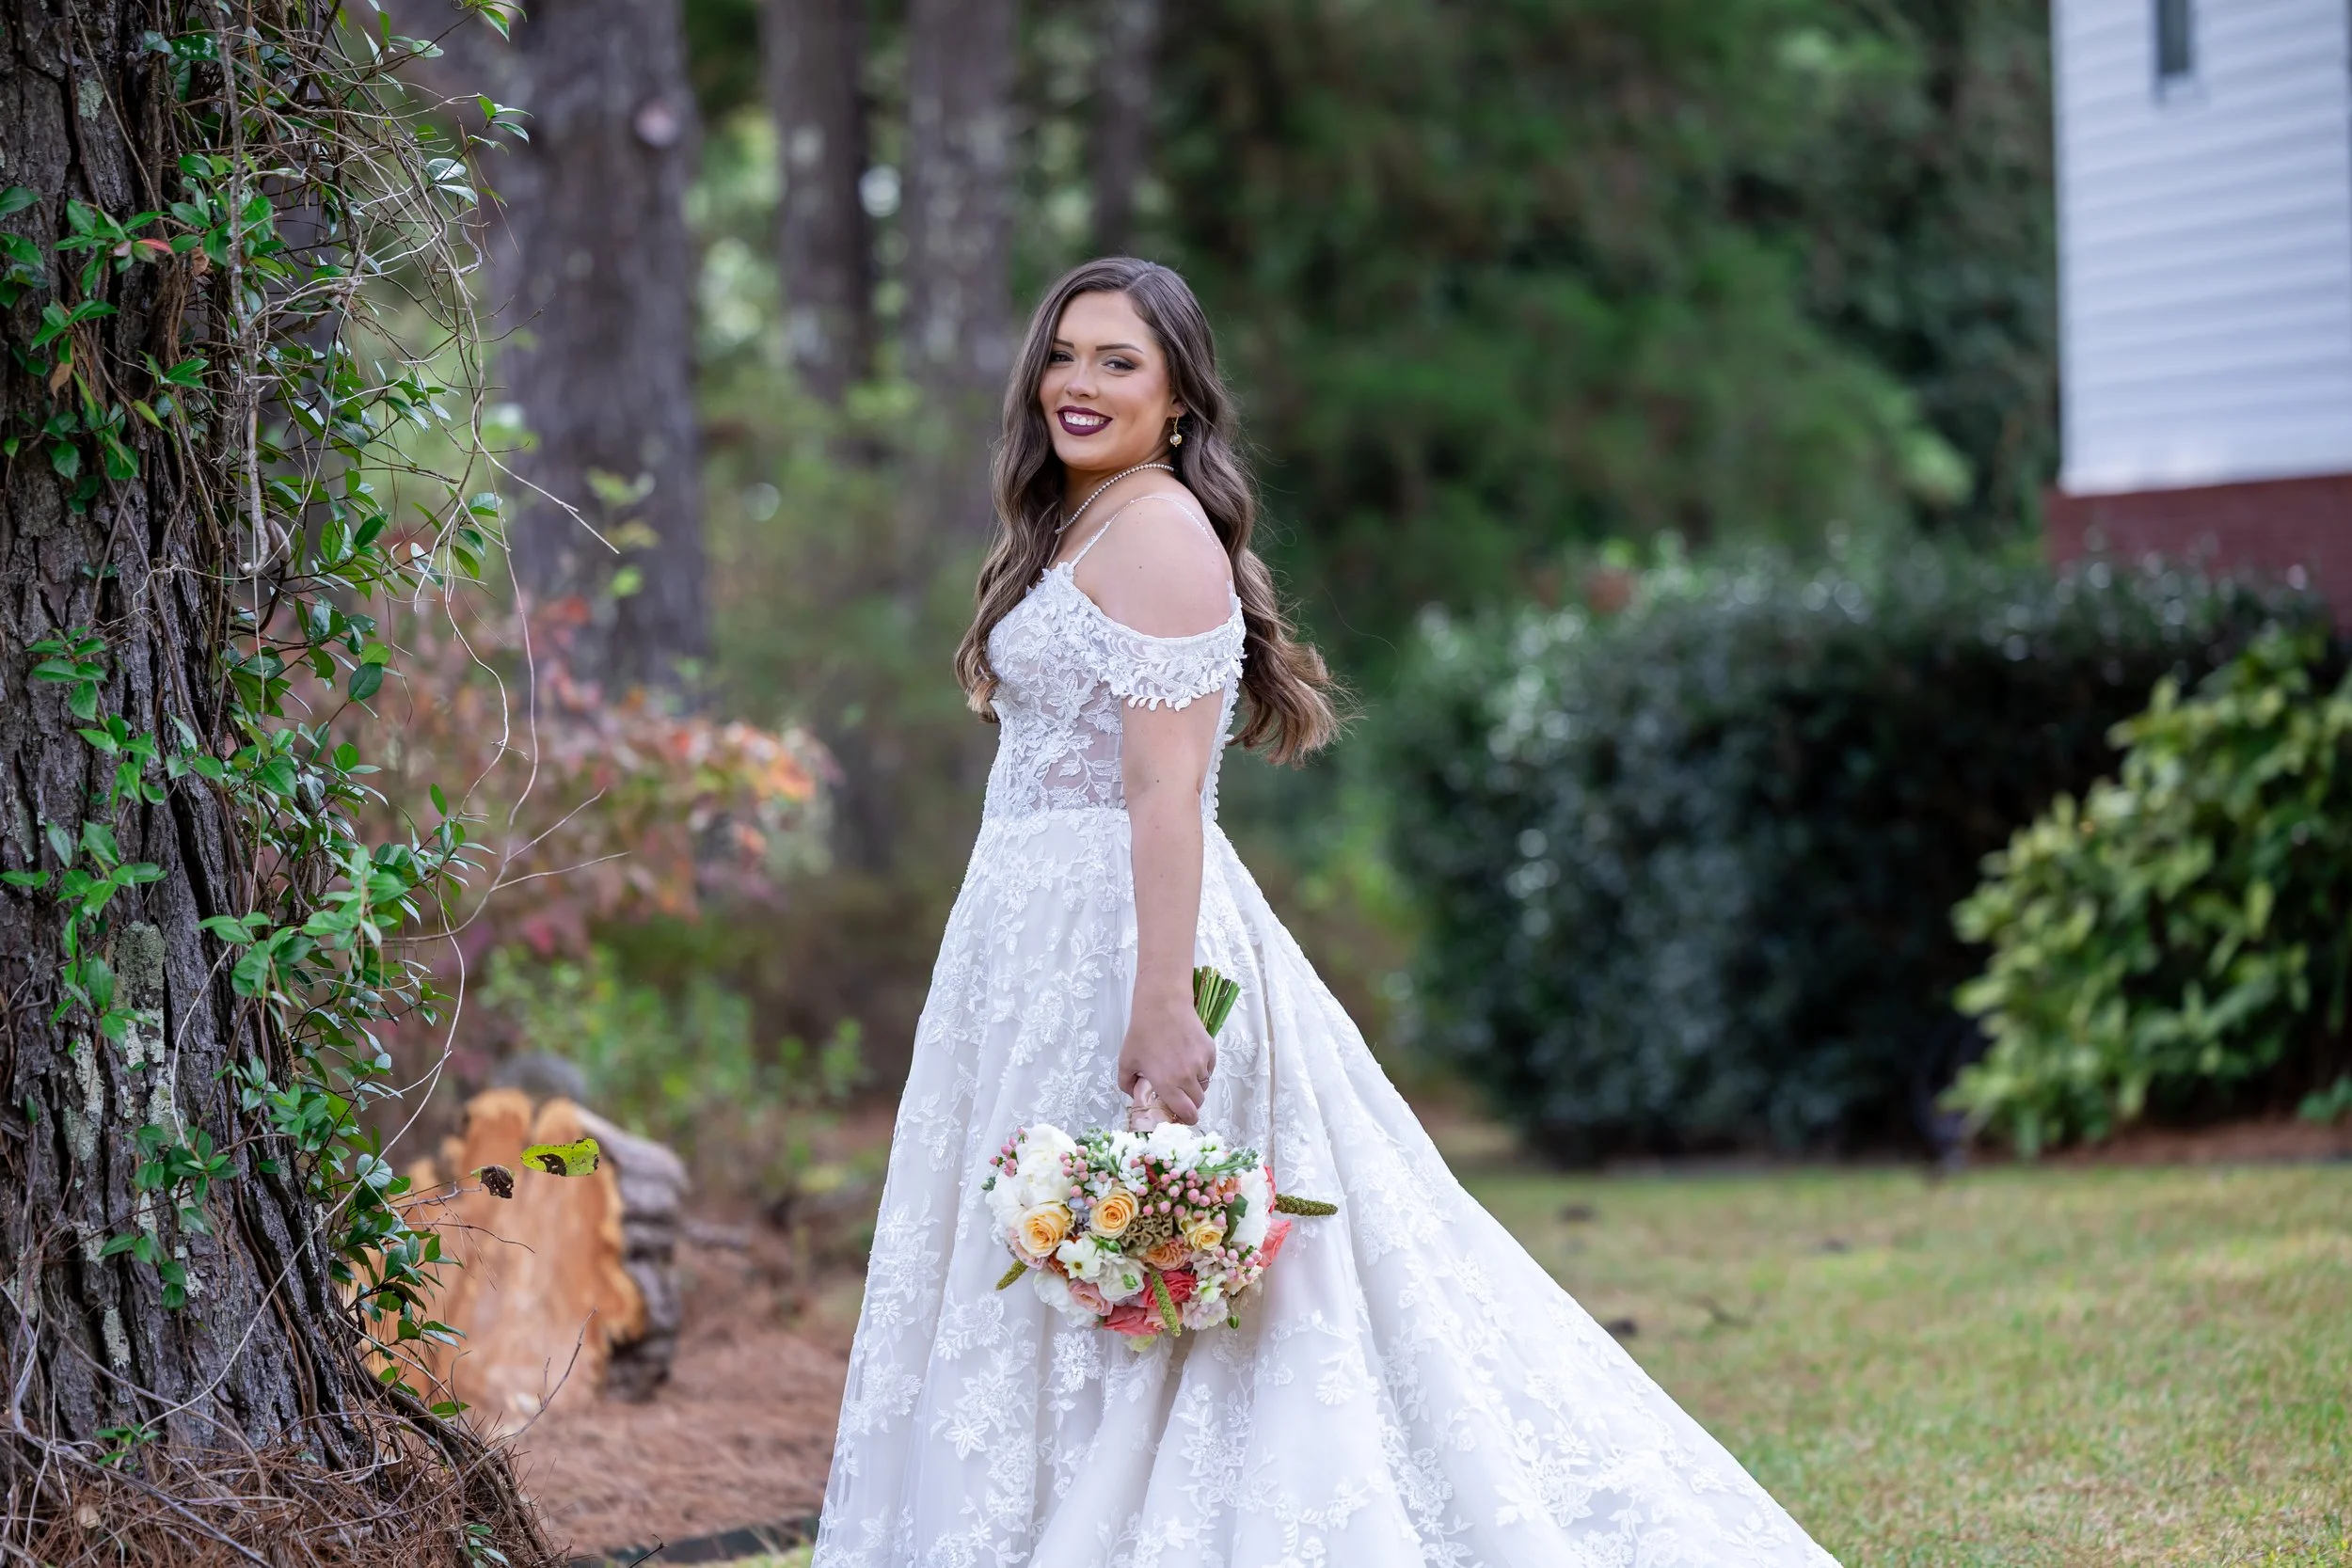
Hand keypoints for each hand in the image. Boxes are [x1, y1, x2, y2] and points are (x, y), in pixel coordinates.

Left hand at [1117, 994, 1216, 1124]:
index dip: (1186, 1119)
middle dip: (1190, 1103)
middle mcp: (1187, 1076)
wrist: (1162, 1004)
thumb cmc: (1142, 1033)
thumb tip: (1136, 1095)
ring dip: (1195, 1085)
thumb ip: (1127, 1084)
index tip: (1182, 1117)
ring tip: (1182, 1073)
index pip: (1187, 1113)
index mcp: (1167, 1083)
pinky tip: (1189, 1058)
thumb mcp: (1125, 1061)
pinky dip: (1202, 1069)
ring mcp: (1201, 1063)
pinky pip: (1209, 1069)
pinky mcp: (1210, 1050)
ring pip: (1204, 1085)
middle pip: (1198, 1102)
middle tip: (1179, 1094)